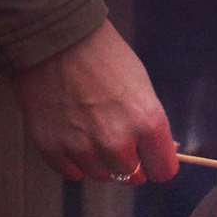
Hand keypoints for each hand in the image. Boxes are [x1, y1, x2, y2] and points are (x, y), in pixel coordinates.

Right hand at [10, 20, 177, 183]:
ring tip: (92, 132)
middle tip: (119, 139)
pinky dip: (74, 161)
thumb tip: (162, 149)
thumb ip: (151, 124)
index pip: (163, 171)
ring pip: (101, 176)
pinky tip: (73, 137)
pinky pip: (71, 173)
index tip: (153, 158)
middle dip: (130, 161)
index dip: (159, 163)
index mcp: (147, 123)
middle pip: (132, 176)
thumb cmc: (104, 56)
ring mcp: (82, 147)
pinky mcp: (52, 148)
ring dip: (101, 162)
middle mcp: (117, 141)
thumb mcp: (143, 86)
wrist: (56, 39)